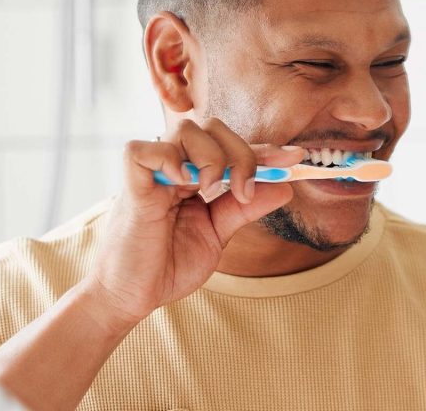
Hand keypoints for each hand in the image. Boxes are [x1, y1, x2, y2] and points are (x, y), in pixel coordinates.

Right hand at [87, 118, 303, 329]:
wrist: (134, 297)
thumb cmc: (169, 265)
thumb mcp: (219, 234)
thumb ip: (246, 208)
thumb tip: (285, 186)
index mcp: (197, 176)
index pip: (234, 148)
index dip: (265, 151)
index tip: (295, 157)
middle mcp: (175, 167)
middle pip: (213, 127)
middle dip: (241, 154)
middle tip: (245, 191)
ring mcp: (152, 173)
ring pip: (185, 130)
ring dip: (212, 157)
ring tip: (212, 192)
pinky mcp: (130, 184)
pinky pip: (142, 149)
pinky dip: (168, 159)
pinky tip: (183, 183)